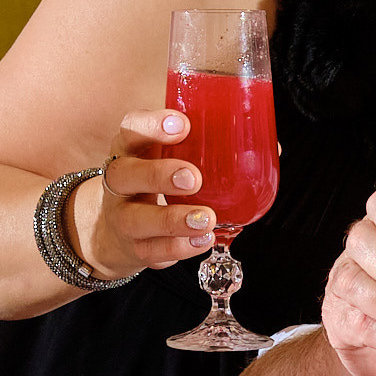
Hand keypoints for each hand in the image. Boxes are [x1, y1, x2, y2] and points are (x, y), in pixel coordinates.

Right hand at [77, 109, 218, 277]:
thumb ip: (199, 147)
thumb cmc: (152, 183)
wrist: (115, 232)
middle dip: (158, 175)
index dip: (151, 125)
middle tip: (193, 178)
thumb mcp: (164, 158)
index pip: (130, 130)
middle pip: (124, 174)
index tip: (182, 124)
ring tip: (206, 218)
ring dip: (173, 220)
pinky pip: (153, 250)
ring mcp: (123, 217)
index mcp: (129, 150)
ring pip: (137, 219)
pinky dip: (180, 247)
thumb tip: (260, 140)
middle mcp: (120, 183)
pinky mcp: (135, 248)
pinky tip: (203, 240)